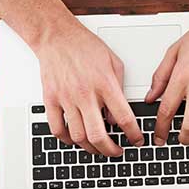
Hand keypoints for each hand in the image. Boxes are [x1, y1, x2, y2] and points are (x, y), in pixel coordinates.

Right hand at [34, 16, 143, 156]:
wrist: (56, 36)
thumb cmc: (86, 47)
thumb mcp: (114, 63)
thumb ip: (120, 90)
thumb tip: (116, 117)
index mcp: (105, 84)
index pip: (124, 118)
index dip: (133, 134)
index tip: (137, 141)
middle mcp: (85, 94)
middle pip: (99, 135)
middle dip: (111, 150)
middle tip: (117, 152)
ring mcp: (66, 98)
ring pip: (78, 136)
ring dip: (90, 148)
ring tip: (98, 148)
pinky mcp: (51, 100)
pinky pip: (57, 129)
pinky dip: (67, 140)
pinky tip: (75, 139)